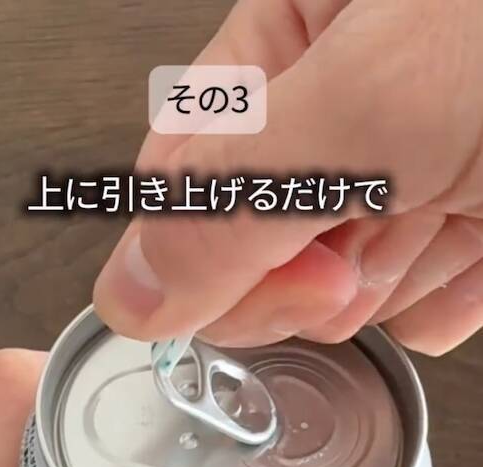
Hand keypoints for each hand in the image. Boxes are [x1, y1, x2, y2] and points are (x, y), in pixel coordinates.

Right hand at [94, 0, 482, 355]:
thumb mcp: (371, 96)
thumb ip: (235, 195)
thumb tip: (133, 292)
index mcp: (289, 46)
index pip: (186, 180)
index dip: (207, 251)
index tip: (260, 277)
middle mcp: (339, 116)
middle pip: (258, 248)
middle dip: (302, 271)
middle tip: (351, 249)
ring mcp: (403, 177)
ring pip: (338, 288)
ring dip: (386, 280)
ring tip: (446, 215)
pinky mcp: (460, 229)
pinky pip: (415, 306)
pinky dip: (443, 298)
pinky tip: (475, 245)